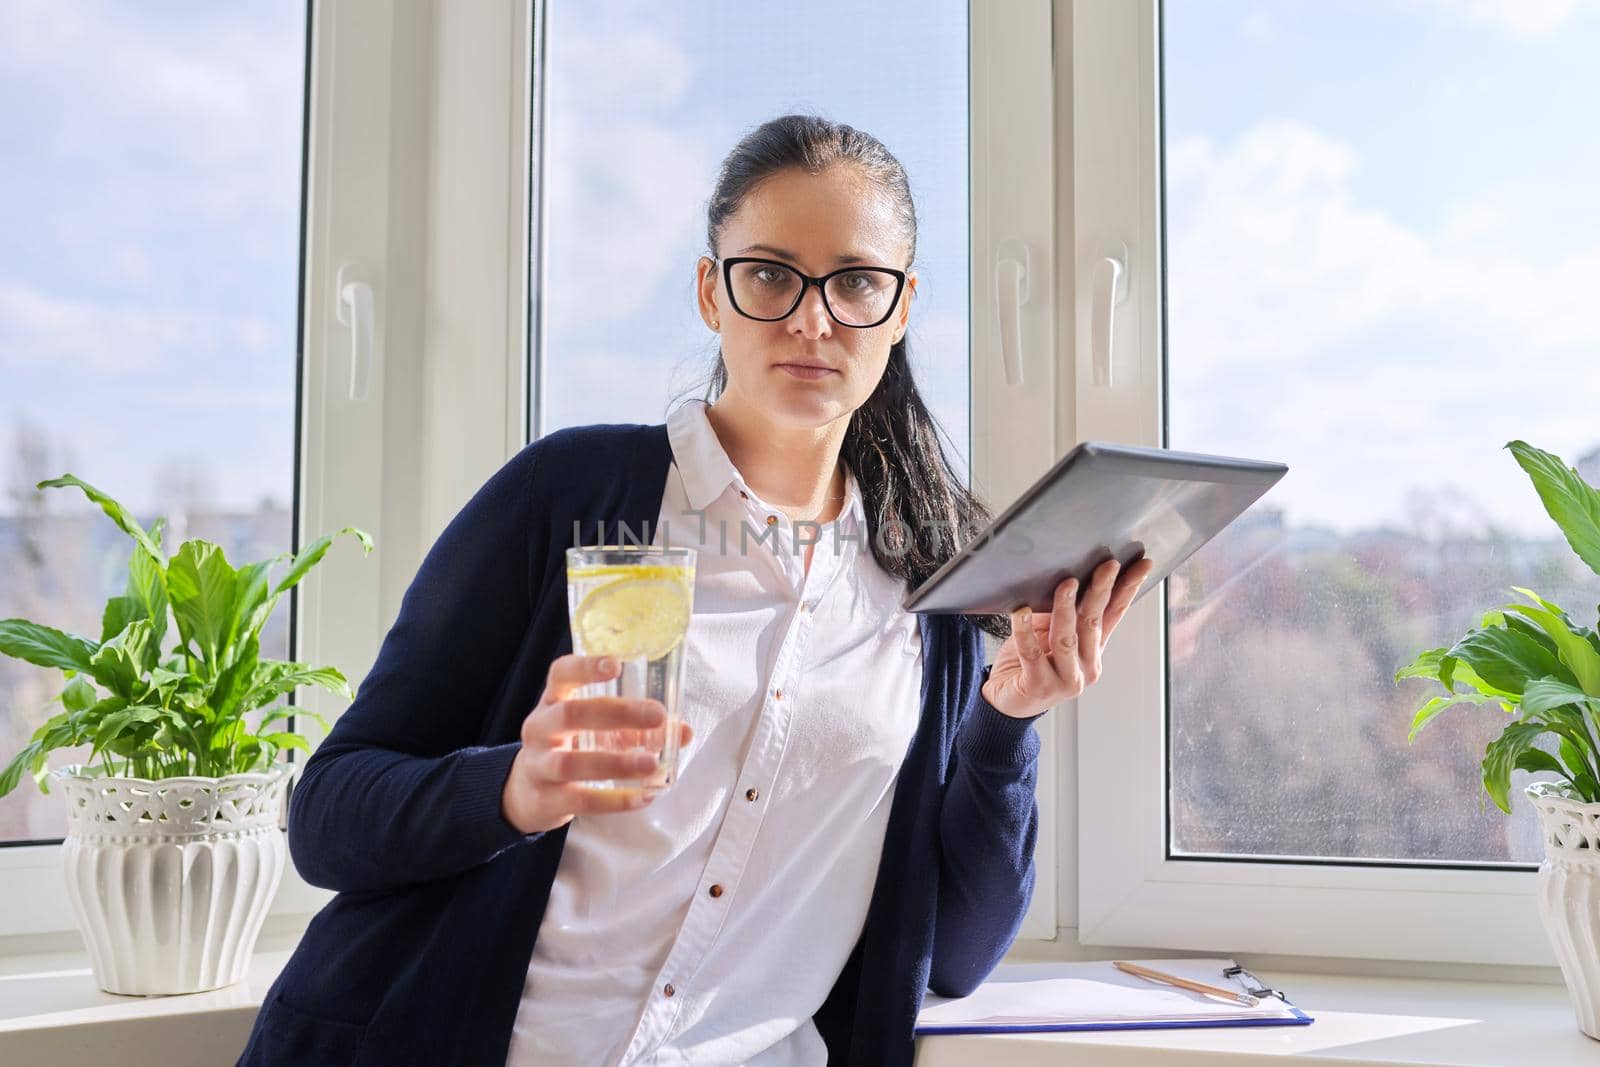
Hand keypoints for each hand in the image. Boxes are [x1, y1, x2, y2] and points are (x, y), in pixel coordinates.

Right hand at [500, 654, 694, 834]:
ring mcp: (538, 764)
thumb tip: (684, 731)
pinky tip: (642, 797)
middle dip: (616, 714)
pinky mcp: (545, 799)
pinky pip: (579, 799)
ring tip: (651, 764)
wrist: (526, 792)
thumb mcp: (596, 729)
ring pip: (571, 762)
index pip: (561, 673)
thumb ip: (637, 727)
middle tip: (656, 716)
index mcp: (553, 700)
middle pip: (570, 714)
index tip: (617, 664)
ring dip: (615, 763)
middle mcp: (541, 728)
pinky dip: (613, 801)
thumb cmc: (570, 747)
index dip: (586, 667)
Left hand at [981, 557, 1155, 718]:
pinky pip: (1031, 653)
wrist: (1008, 702)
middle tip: (1107, 566)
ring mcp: (1066, 679)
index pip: (1115, 614)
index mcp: (1093, 649)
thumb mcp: (1050, 633)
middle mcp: (1087, 665)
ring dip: (1065, 608)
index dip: (1128, 588)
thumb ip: (1062, 613)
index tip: (1142, 564)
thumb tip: (1068, 577)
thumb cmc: (1029, 664)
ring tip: (1066, 583)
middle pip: (1094, 622)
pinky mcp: (1039, 686)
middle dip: (1101, 591)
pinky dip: (1024, 631)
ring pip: (1066, 638)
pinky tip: (1020, 612)